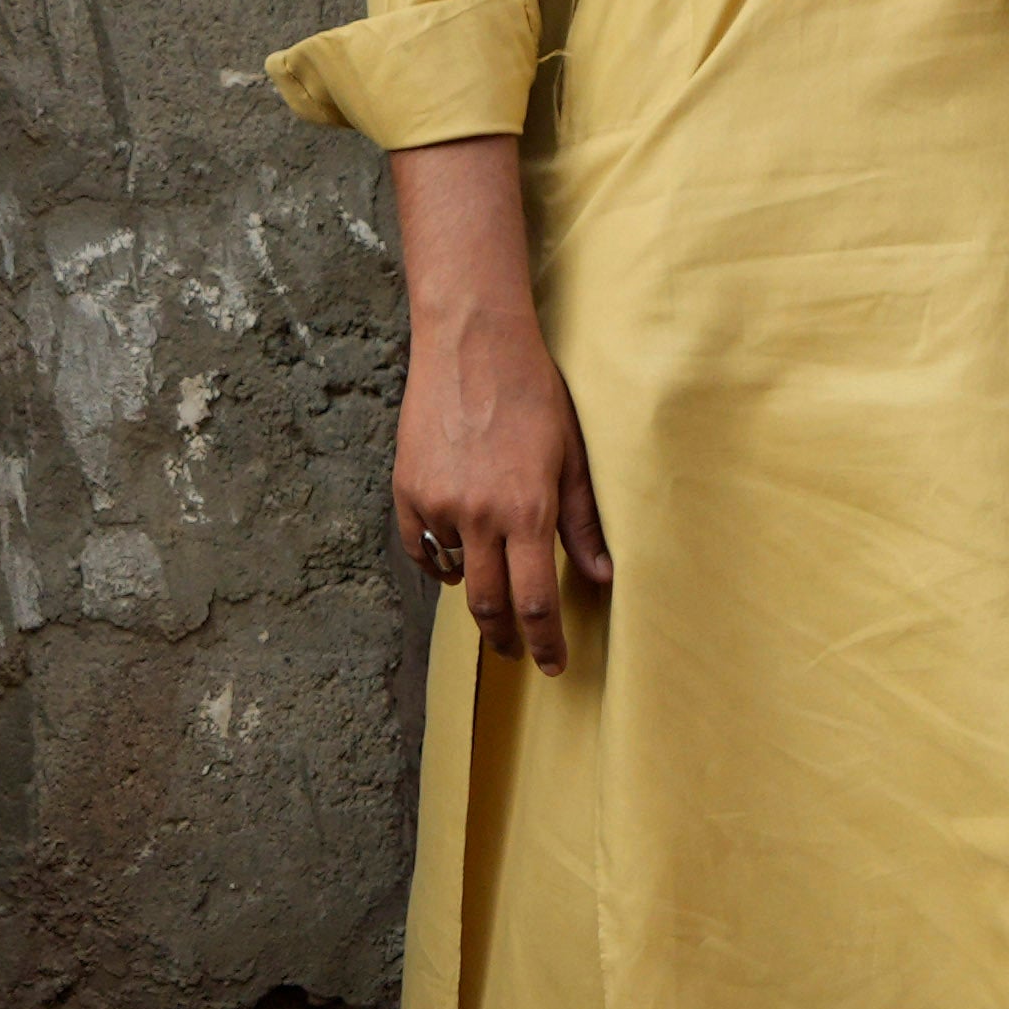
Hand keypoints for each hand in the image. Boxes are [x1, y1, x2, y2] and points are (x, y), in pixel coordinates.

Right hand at [383, 140, 607, 670]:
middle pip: (488, 605)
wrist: (473, 343)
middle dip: (504, 637)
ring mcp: (437, 503)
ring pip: (455, 572)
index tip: (550, 664)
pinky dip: (439, 559)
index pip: (535, 601)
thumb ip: (582, 523)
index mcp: (527, 510)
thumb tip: (601, 578)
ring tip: (493, 578)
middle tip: (516, 650)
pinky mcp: (407, 488)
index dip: (544, 641)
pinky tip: (456, 558)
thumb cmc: (533, 393)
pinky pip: (420, 545)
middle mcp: (479, 515)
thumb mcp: (571, 457)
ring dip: (476, 585)